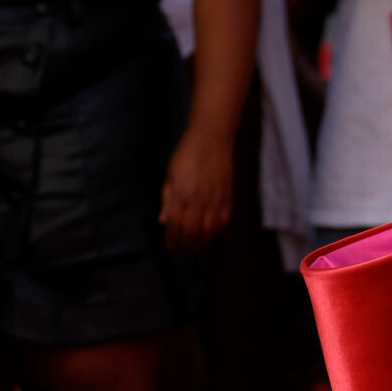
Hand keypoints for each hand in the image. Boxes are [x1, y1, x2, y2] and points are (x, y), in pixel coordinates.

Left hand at [159, 128, 235, 250]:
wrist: (212, 140)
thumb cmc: (187, 155)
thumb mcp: (170, 176)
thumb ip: (167, 200)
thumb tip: (164, 221)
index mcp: (181, 195)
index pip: (175, 226)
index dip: (172, 240)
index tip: (169, 247)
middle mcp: (199, 202)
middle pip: (192, 233)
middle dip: (185, 246)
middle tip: (180, 250)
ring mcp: (215, 201)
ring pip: (209, 232)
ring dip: (201, 242)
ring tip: (194, 246)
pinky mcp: (228, 199)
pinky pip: (223, 222)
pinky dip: (216, 231)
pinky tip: (210, 232)